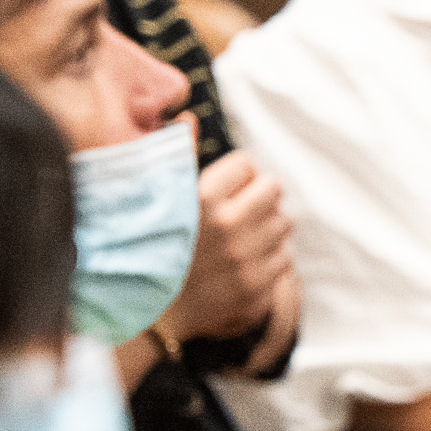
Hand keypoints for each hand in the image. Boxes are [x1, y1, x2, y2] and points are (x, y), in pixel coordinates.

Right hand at [161, 150, 295, 343]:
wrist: (146, 313)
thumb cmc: (146, 248)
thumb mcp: (154, 197)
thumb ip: (177, 155)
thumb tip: (189, 117)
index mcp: (201, 198)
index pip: (247, 165)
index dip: (237, 175)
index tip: (227, 187)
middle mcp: (228, 228)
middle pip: (275, 191)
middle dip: (261, 197)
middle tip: (243, 209)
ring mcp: (246, 263)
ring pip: (284, 226)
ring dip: (268, 229)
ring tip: (242, 238)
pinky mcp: (257, 291)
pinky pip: (284, 262)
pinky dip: (269, 261)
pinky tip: (244, 265)